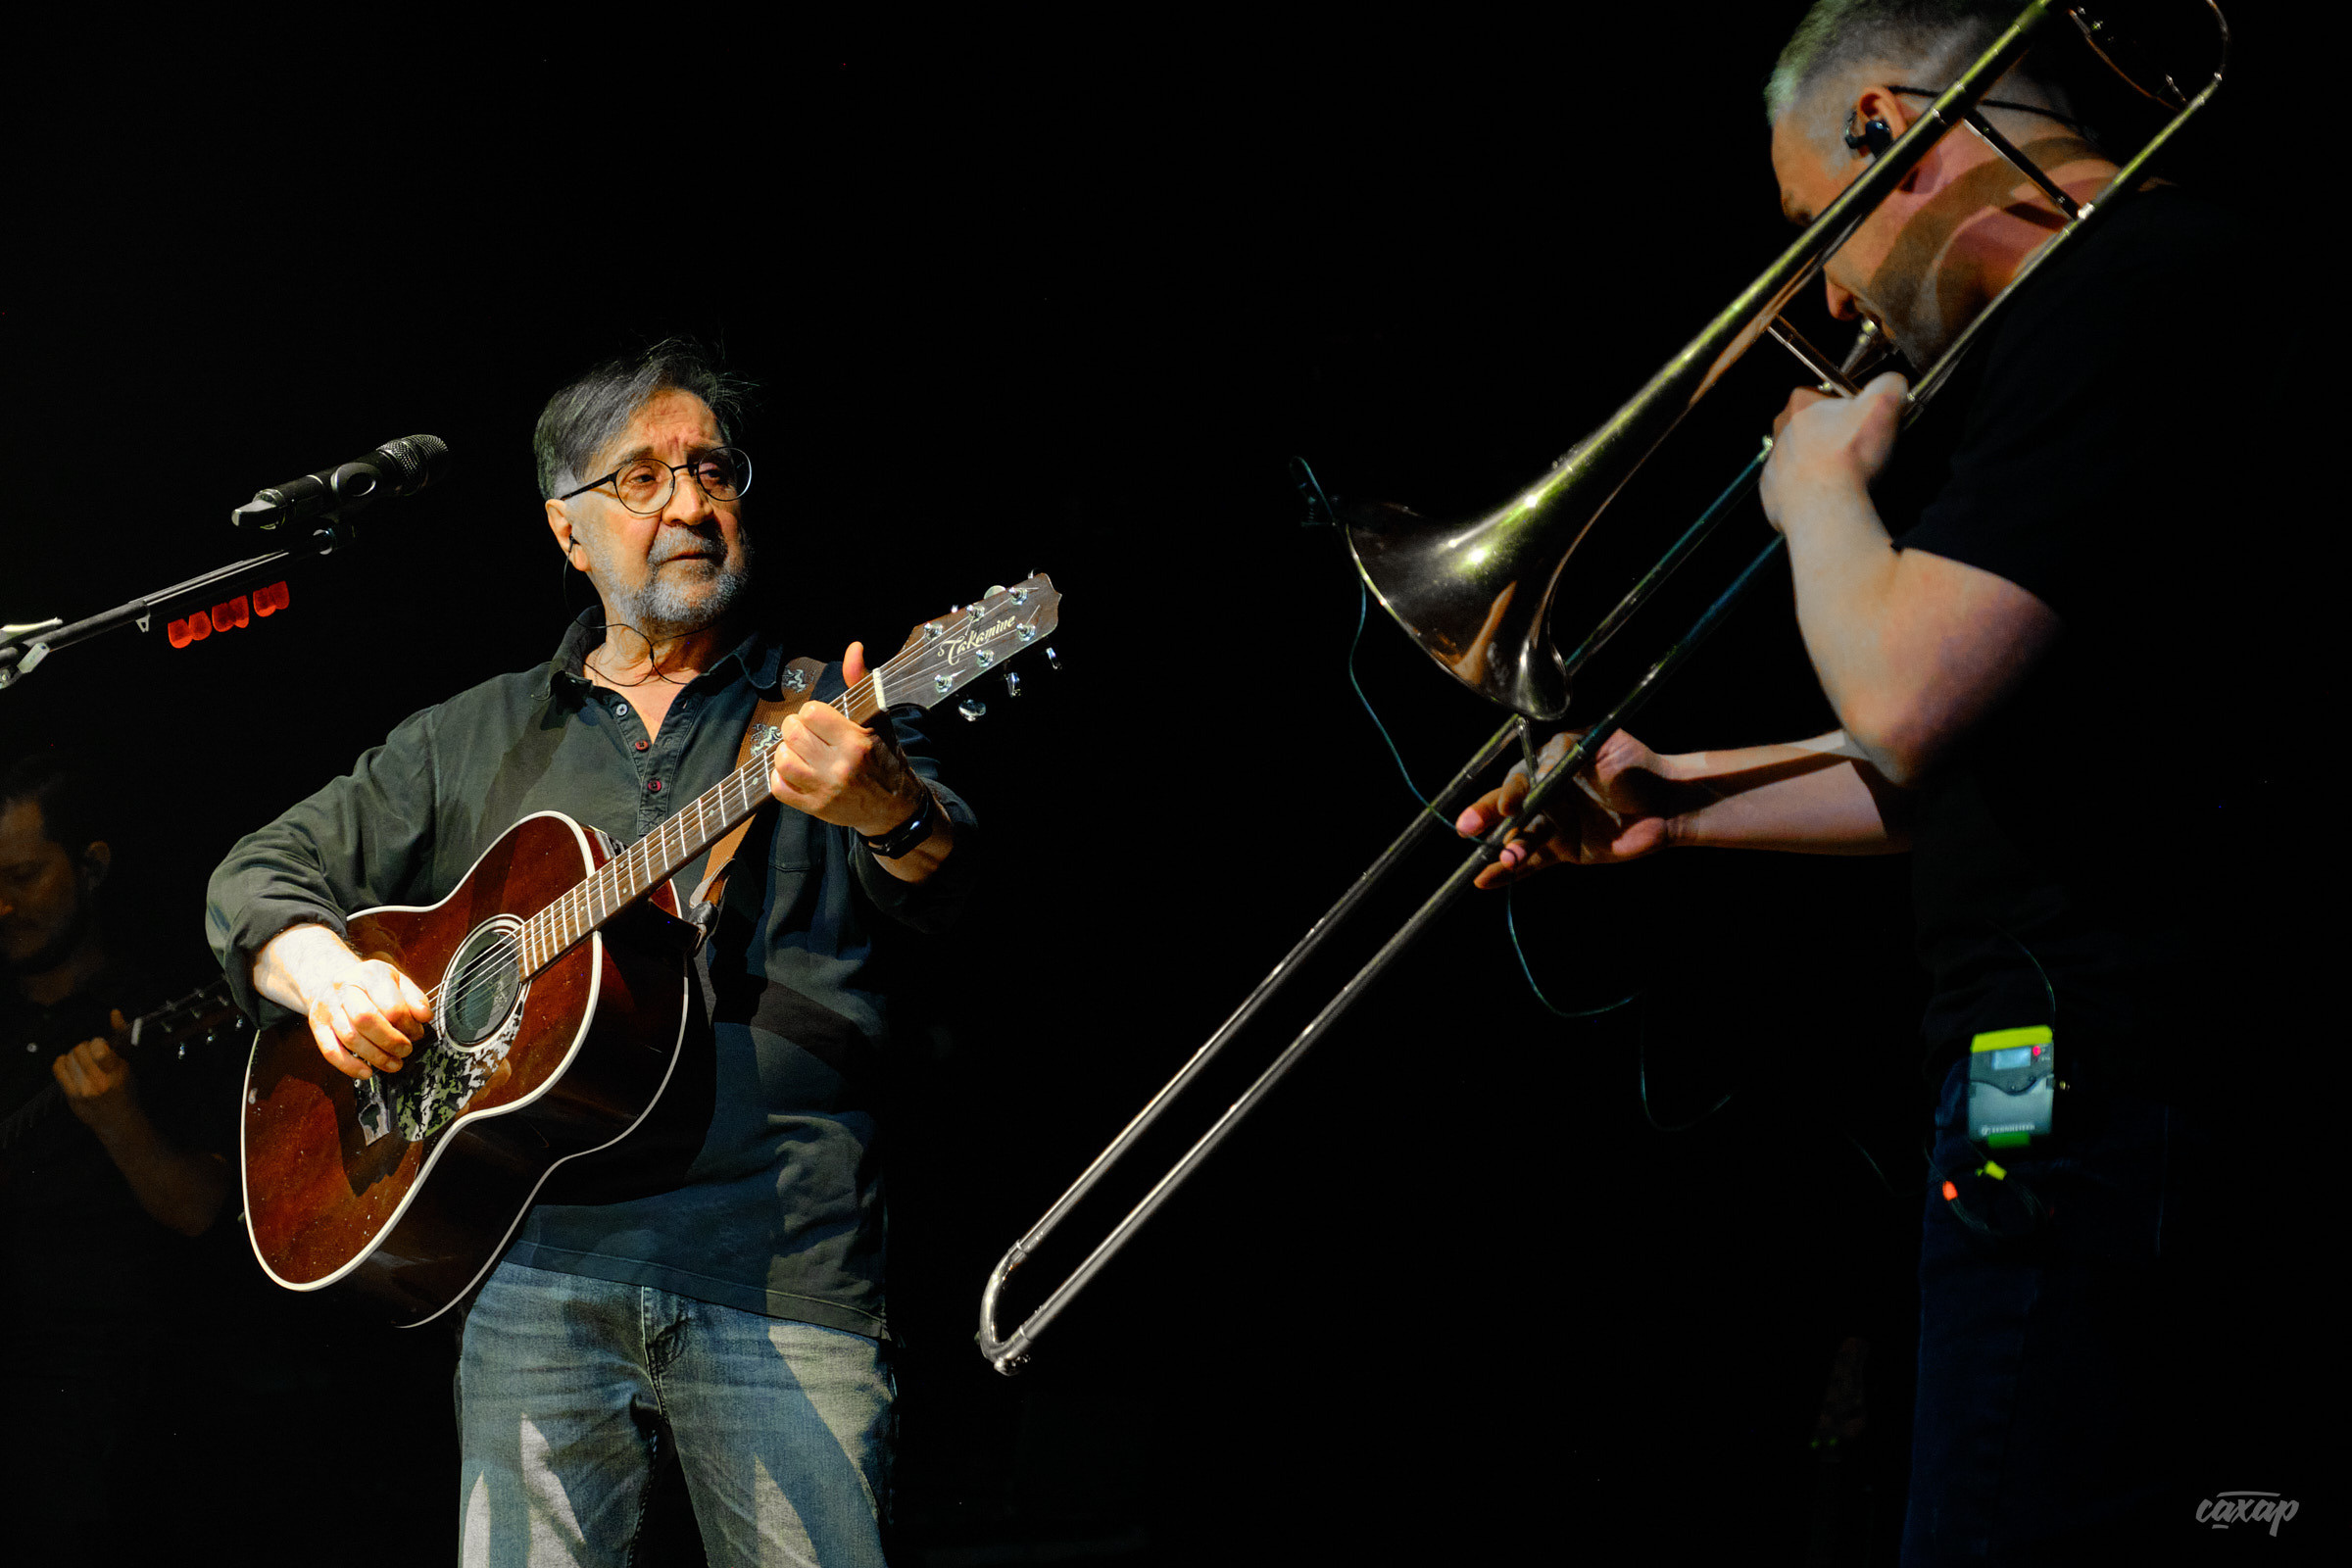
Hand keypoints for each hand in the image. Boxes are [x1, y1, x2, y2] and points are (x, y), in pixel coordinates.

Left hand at [54, 1014, 135, 1130]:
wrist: (118, 1121)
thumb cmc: (126, 1090)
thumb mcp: (129, 1064)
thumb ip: (121, 1038)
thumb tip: (114, 1012)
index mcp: (117, 1073)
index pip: (98, 1047)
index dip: (98, 1042)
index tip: (103, 1047)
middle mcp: (99, 1082)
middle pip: (80, 1049)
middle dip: (86, 1047)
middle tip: (93, 1055)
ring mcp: (82, 1091)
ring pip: (68, 1057)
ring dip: (75, 1055)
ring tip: (84, 1063)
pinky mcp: (70, 1097)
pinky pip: (58, 1067)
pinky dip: (63, 1062)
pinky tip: (72, 1067)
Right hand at [307, 956, 431, 1080]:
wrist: (332, 979)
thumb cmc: (370, 983)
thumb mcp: (397, 980)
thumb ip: (414, 997)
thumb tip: (424, 1016)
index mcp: (369, 974)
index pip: (391, 1005)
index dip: (408, 1025)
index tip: (416, 1033)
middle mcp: (344, 988)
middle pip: (366, 1020)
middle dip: (390, 1041)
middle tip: (406, 1050)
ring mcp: (327, 1008)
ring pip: (350, 1038)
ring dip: (376, 1057)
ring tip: (394, 1064)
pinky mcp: (317, 1026)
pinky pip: (330, 1051)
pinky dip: (350, 1066)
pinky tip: (367, 1072)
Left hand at [768, 641, 929, 837]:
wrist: (895, 808)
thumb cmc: (885, 759)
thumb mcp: (877, 720)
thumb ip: (859, 683)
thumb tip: (853, 648)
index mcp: (856, 741)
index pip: (811, 713)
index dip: (811, 712)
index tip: (819, 719)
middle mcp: (840, 767)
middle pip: (793, 734)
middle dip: (794, 728)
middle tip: (805, 733)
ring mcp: (826, 790)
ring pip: (783, 761)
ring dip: (785, 752)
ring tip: (798, 751)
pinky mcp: (815, 809)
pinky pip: (779, 789)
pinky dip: (780, 778)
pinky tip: (795, 772)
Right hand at [1456, 729, 1688, 888]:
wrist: (1667, 802)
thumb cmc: (1635, 766)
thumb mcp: (1598, 745)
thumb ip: (1564, 754)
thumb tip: (1534, 775)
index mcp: (1549, 763)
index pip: (1521, 775)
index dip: (1512, 790)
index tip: (1509, 804)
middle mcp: (1546, 793)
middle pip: (1507, 806)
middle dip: (1485, 815)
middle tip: (1466, 827)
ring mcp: (1553, 823)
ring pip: (1520, 836)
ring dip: (1507, 847)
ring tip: (1506, 858)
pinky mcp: (1564, 850)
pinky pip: (1532, 863)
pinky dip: (1508, 873)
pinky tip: (1485, 880)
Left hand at [1759, 370, 1905, 531]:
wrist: (1825, 506)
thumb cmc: (1849, 455)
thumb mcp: (1883, 404)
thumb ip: (1890, 384)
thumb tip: (1892, 382)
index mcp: (1800, 404)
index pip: (1824, 394)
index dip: (1847, 407)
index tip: (1861, 423)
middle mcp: (1779, 430)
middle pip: (1810, 426)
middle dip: (1831, 435)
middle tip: (1855, 450)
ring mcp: (1772, 463)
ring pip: (1800, 457)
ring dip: (1819, 464)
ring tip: (1843, 476)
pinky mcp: (1771, 493)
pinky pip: (1791, 487)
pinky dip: (1808, 491)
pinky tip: (1827, 494)